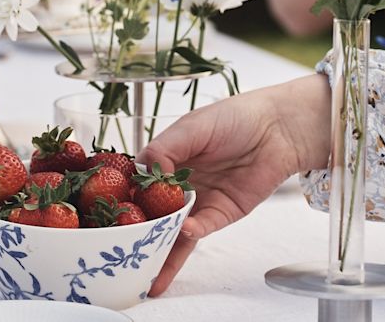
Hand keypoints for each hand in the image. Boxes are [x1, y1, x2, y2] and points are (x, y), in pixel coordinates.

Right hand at [138, 74, 330, 294]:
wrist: (278, 129)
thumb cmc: (235, 118)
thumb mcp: (192, 127)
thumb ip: (164, 150)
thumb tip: (146, 176)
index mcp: (165, 161)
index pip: (136, 184)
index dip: (122, 197)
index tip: (106, 211)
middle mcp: (178, 185)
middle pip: (152, 213)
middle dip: (136, 233)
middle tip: (117, 250)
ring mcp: (199, 202)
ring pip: (173, 231)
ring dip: (160, 249)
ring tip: (143, 267)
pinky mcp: (221, 215)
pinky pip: (201, 228)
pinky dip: (191, 232)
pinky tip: (182, 232)